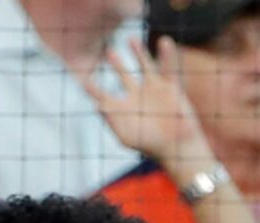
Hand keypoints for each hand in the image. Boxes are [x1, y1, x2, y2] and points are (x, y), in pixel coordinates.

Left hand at [83, 37, 215, 181]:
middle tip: (109, 52)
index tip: (84, 82)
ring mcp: (153, 90)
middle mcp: (137, 98)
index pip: (104, 97)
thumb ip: (112, 119)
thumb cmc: (149, 145)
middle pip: (124, 77)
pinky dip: (166, 55)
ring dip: (138, 53)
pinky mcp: (169, 87)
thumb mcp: (126, 136)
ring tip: (131, 39)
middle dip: (117, 64)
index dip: (94, 90)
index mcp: (123, 110)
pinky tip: (163, 42)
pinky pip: (167, 67)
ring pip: (144, 66)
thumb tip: (99, 104)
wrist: (175, 145)